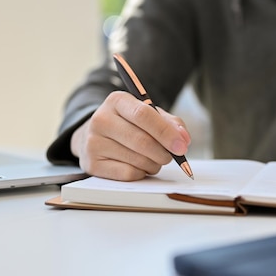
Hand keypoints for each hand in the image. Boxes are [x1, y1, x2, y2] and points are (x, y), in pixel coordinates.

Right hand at [70, 91, 190, 180]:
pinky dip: (141, 173)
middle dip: (163, 153)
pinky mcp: (92, 164)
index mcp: (117, 101)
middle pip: (141, 140)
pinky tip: (138, 166)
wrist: (96, 136)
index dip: (165, 132)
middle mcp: (101, 119)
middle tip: (171, 157)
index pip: (143, 114)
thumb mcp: (149, 115)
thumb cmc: (128, 125)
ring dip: (153, 164)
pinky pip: (127, 174)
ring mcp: (93, 142)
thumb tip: (184, 140)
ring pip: (136, 160)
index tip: (181, 146)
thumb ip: (171, 123)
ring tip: (152, 160)